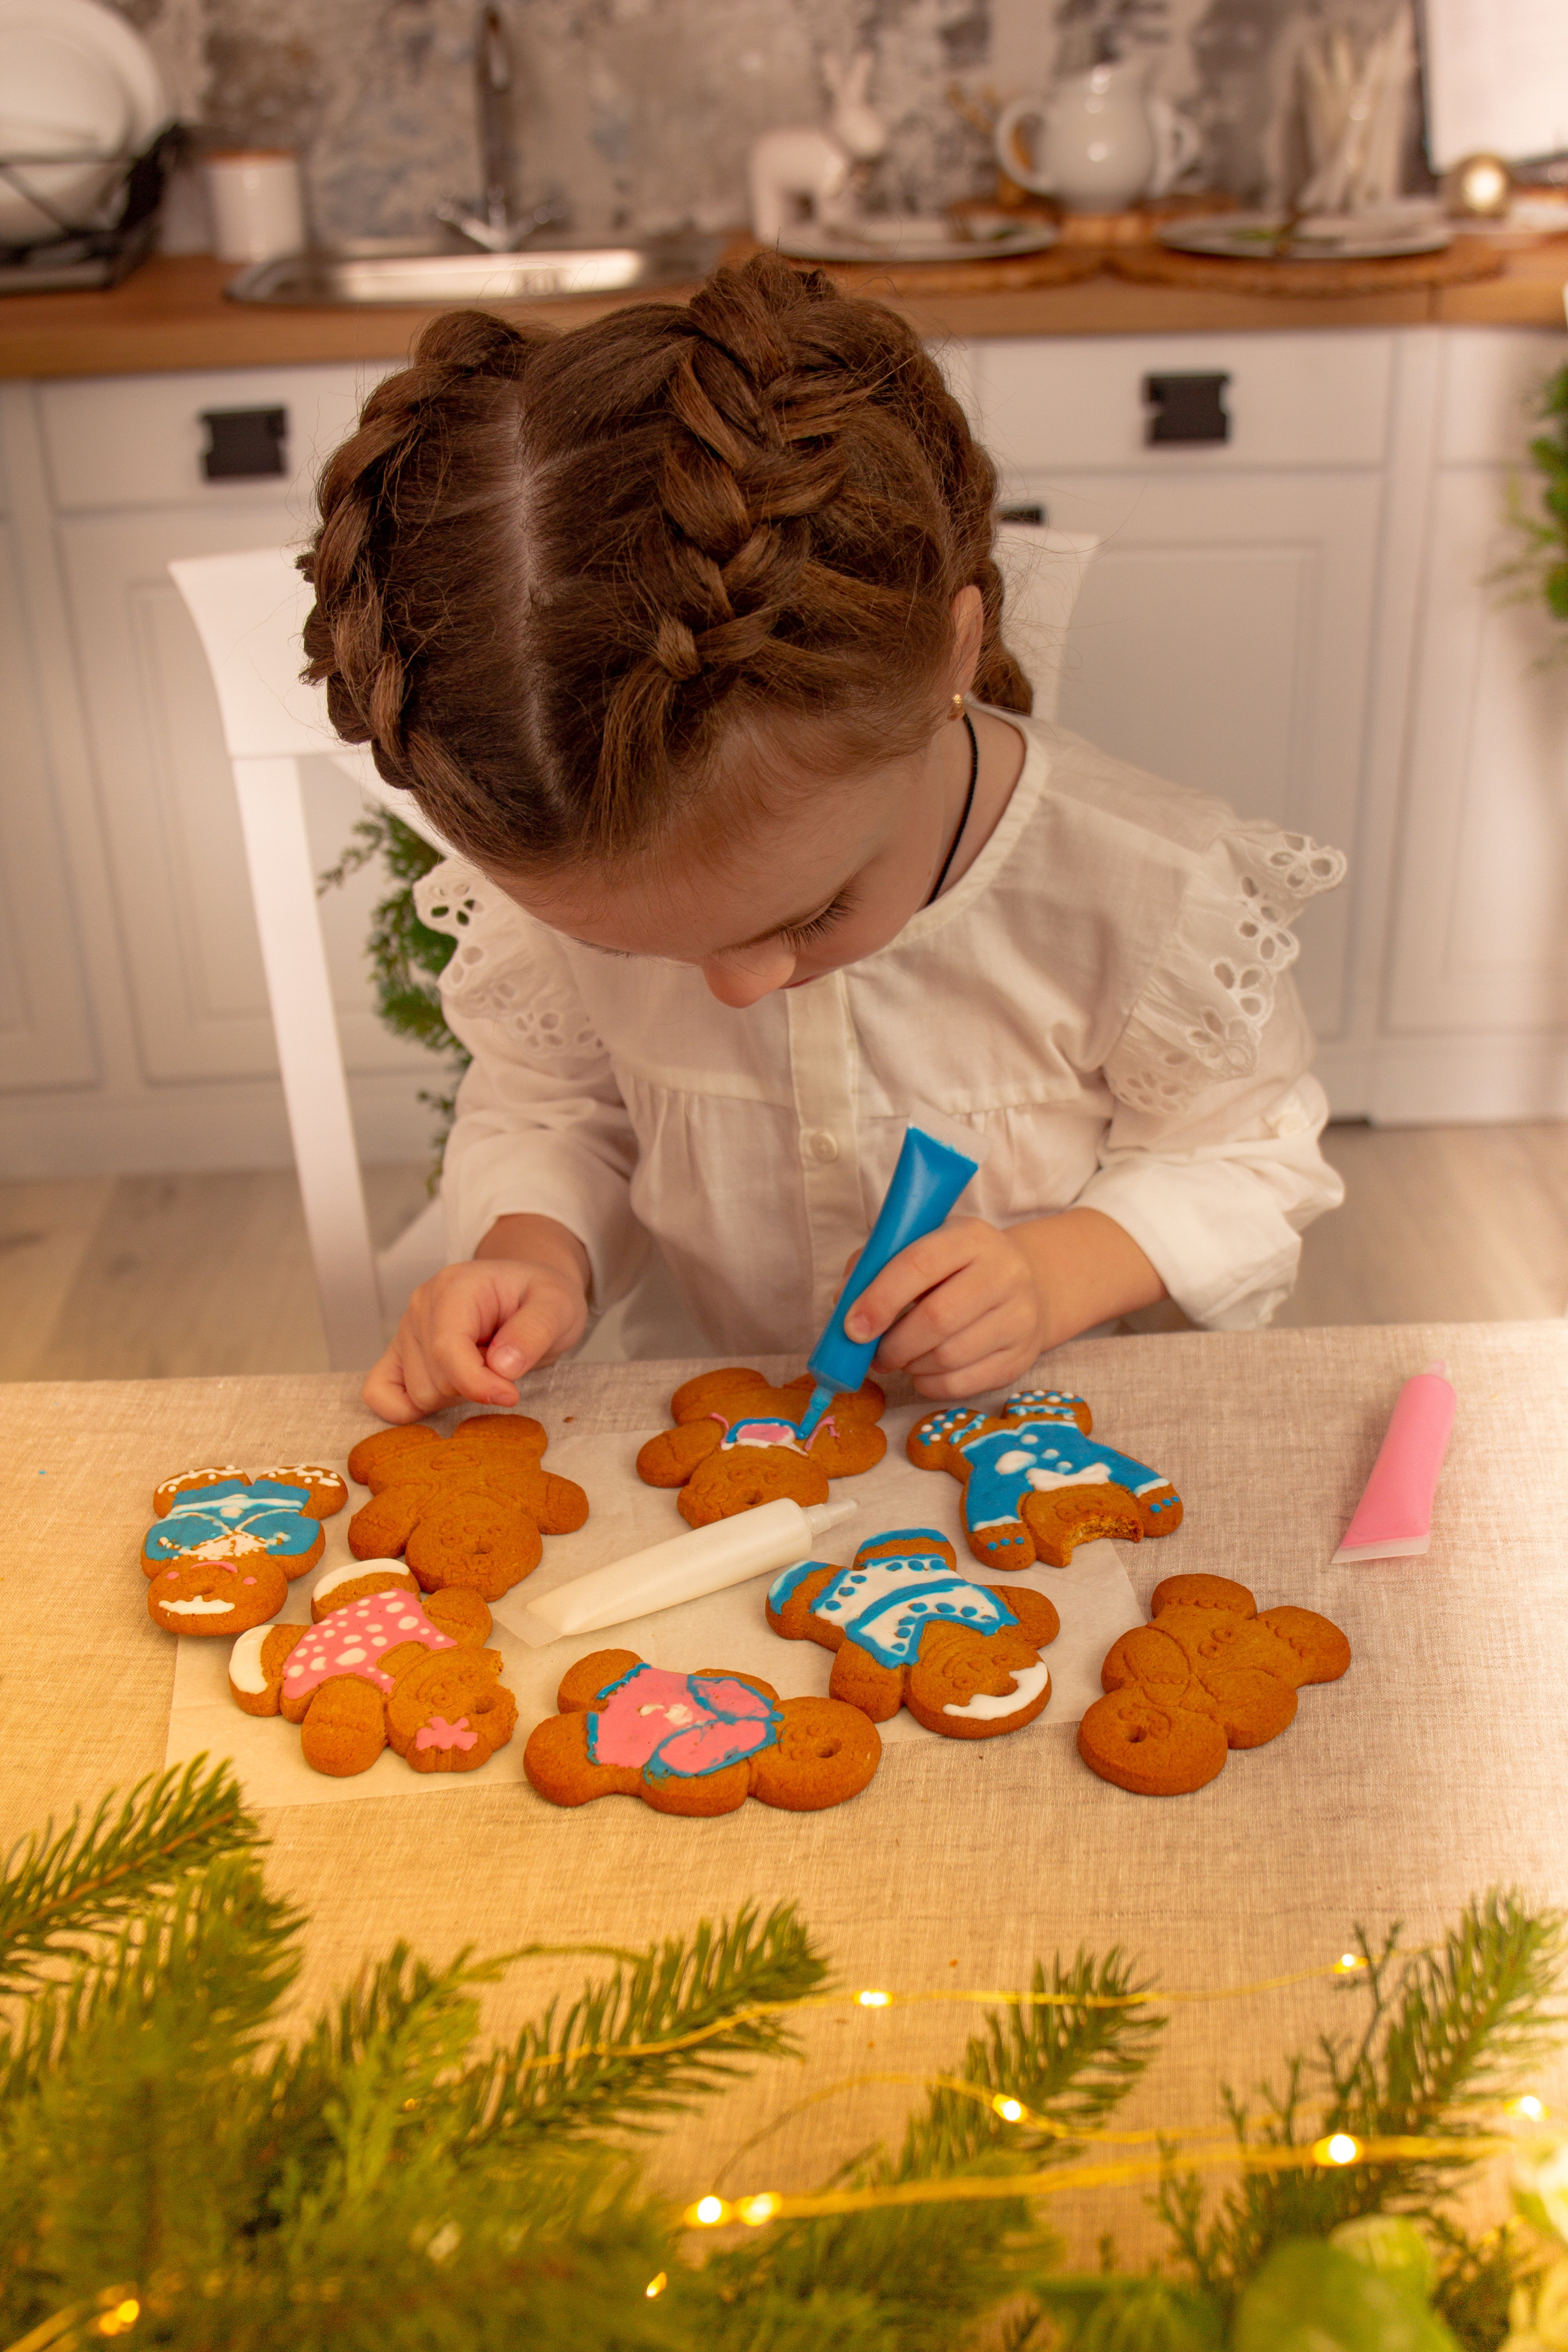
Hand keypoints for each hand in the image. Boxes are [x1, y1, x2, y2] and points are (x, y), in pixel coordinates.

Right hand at [362, 1255, 588, 1422]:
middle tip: (502, 1367)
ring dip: (455, 1396)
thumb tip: (501, 1367)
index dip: (477, 1383)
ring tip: (482, 1367)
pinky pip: (378, 1393)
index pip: (447, 1350)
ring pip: (416, 1394)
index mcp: (455, 1287)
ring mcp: (405, 1331)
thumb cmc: (539, 1298)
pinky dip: (408, 1408)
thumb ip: (534, 1332)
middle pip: (433, 1380)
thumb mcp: (558, 1306)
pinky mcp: (398, 1354)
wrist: (527, 1293)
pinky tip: (448, 1395)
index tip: (510, 1396)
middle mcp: (420, 1306)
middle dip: (472, 1388)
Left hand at [841, 1217, 1046, 1398]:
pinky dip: (929, 1384)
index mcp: (971, 1236)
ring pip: (949, 1356)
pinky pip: (963, 1384)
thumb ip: (875, 1266)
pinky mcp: (1021, 1357)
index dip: (880, 1298)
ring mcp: (1018, 1317)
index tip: (853, 1328)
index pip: (919, 1263)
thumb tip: (845, 1305)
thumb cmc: (956, 1268)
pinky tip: (922, 1372)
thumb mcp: (921, 1246)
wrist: (1026, 1286)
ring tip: (899, 1358)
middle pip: (937, 1318)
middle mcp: (1004, 1273)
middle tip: (874, 1353)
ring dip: (910, 1365)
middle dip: (893, 1344)